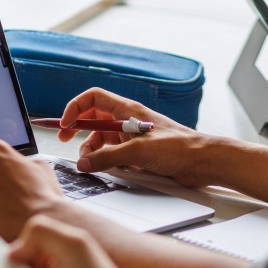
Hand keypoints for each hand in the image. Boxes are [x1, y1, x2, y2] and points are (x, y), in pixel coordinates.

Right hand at [57, 88, 214, 186]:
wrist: (202, 162)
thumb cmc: (179, 147)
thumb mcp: (138, 151)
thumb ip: (107, 157)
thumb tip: (84, 163)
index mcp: (127, 110)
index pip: (93, 98)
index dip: (75, 108)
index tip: (65, 124)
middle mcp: (128, 121)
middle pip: (93, 119)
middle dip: (78, 129)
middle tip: (65, 140)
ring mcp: (133, 137)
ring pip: (102, 140)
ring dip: (93, 150)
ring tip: (91, 163)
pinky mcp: (139, 153)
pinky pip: (114, 155)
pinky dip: (107, 161)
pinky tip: (111, 170)